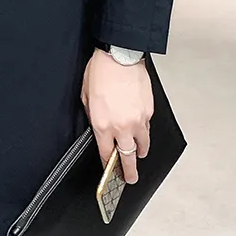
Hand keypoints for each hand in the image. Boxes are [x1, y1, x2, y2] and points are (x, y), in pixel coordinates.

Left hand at [81, 48, 153, 183]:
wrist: (120, 55)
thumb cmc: (101, 71)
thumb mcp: (86, 96)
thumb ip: (92, 115)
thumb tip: (97, 125)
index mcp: (103, 125)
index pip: (106, 154)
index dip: (107, 165)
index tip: (110, 171)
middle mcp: (122, 126)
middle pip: (127, 158)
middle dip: (129, 172)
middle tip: (131, 179)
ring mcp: (138, 120)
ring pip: (142, 145)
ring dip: (140, 152)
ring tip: (138, 155)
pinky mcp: (149, 111)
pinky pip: (147, 127)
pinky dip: (144, 131)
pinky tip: (140, 129)